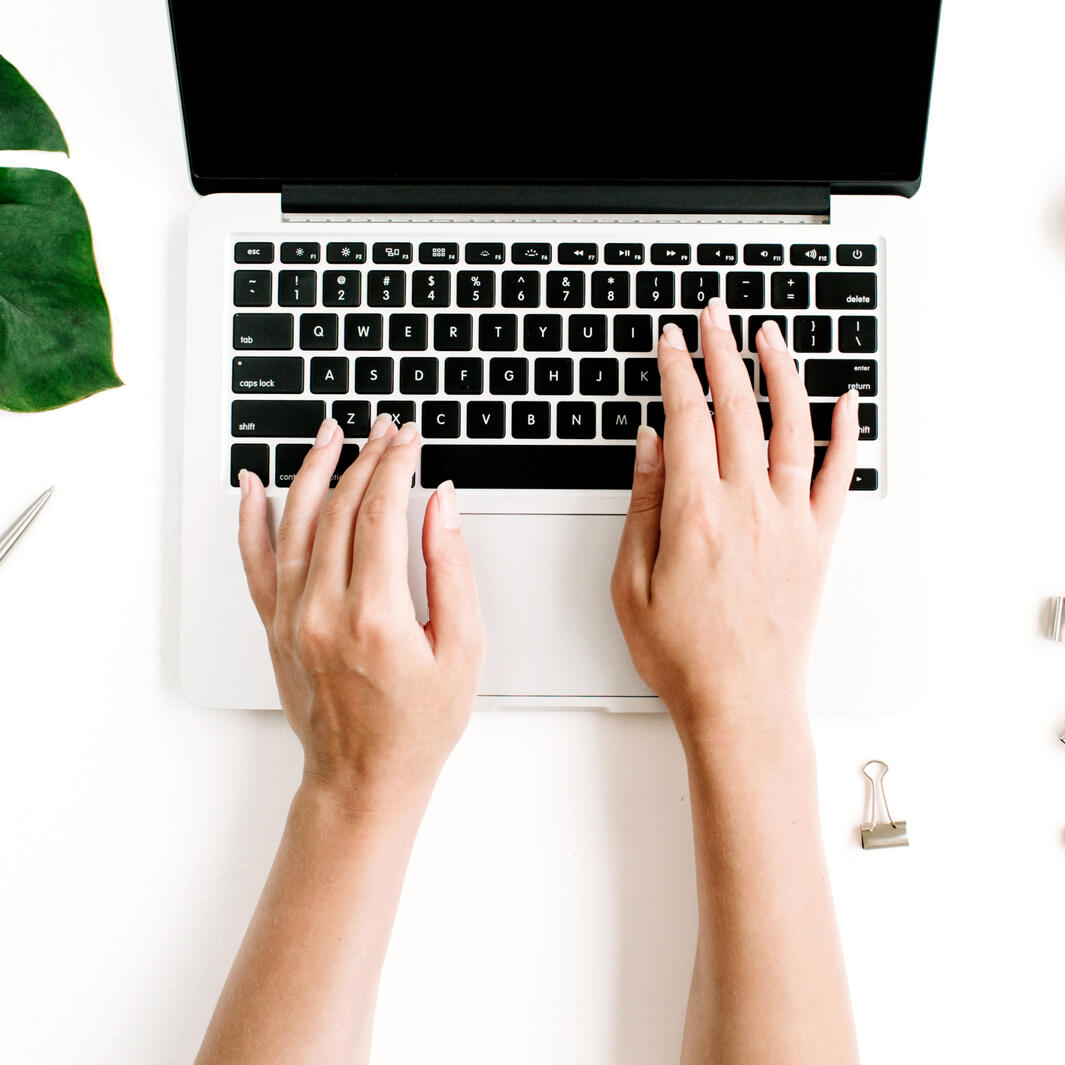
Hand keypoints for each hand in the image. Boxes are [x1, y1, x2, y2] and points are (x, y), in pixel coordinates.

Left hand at [237, 414, 484, 811]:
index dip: (397, 467)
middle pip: (338, 509)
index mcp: (375, 617)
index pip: (380, 514)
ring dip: (313, 470)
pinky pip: (255, 561)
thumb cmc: (418, 725)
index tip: (412, 441)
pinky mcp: (273, 627)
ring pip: (295, 523)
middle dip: (365, 459)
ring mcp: (291, 618)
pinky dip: (251, 519)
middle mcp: (322, 612)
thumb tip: (442, 504)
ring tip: (330, 433)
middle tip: (387, 431)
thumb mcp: (462, 650)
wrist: (364, 778)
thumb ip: (452, 569)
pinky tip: (253, 485)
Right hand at [611, 298, 858, 749]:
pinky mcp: (818, 542)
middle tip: (713, 317)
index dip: (676, 371)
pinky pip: (840, 476)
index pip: (686, 418)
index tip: (669, 343)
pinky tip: (845, 401)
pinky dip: (846, 434)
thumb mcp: (631, 582)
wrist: (741, 702)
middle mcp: (749, 507)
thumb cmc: (682, 653)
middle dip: (722, 352)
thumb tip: (650, 446)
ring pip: (791, 427)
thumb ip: (642, 506)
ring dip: (780, 373)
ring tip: (769, 337)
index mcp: (696, 514)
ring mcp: (790, 522)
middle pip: (737, 408)